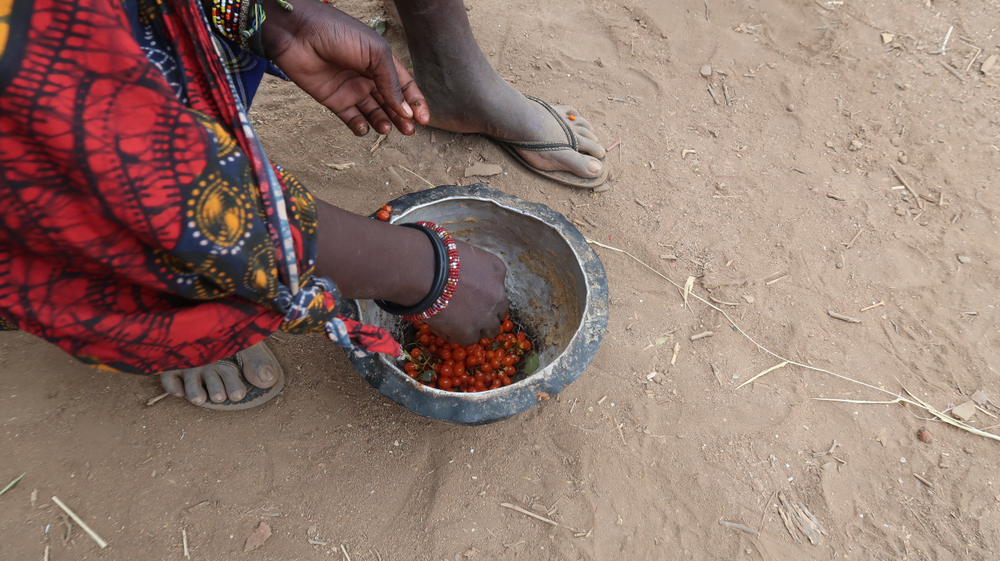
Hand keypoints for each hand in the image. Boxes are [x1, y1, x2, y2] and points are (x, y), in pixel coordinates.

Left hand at [260, 0, 430, 135]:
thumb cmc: (339, 33)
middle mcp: (368, 76)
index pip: (405, 85)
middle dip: (401, 117)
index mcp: (381, 61)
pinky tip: (365, 127)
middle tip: (409, 131)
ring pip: (373, 112)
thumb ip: (391, 82)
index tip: (424, 119)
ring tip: (387, 129)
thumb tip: (405, 110)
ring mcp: (351, 89)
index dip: (415, 103)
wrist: (299, 33)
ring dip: (383, 122)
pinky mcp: (333, 100)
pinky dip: (360, 126)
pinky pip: (351, 118)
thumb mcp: (375, 53)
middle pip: (391, 102)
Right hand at [312, 201, 506, 345]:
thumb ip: (468, 267)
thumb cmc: (433, 254)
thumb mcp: (461, 254)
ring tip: (457, 323)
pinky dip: (455, 334)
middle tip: (469, 313)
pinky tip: (441, 325)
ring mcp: (485, 315)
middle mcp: (497, 294)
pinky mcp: (469, 332)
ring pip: (490, 329)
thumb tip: (456, 274)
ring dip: (476, 328)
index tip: (472, 295)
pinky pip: (467, 340)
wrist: (420, 270)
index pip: (497, 287)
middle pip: (500, 311)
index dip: (484, 294)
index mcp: (496, 269)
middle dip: (487, 313)